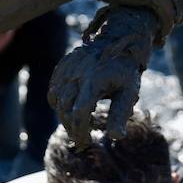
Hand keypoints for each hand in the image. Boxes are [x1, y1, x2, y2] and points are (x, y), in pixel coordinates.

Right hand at [48, 6, 157, 146]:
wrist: (119, 42)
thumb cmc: (126, 71)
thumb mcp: (129, 92)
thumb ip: (121, 114)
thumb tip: (116, 137)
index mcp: (93, 82)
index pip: (79, 113)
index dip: (80, 131)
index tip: (86, 141)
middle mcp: (76, 75)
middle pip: (65, 109)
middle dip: (72, 127)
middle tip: (82, 138)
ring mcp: (67, 69)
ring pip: (56, 100)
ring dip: (65, 116)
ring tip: (80, 122)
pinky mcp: (62, 66)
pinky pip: (54, 89)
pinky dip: (59, 102)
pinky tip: (73, 106)